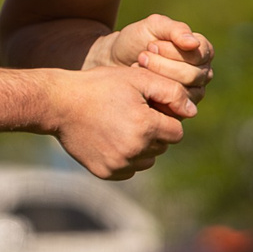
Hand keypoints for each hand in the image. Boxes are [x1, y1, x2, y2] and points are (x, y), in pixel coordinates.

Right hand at [50, 65, 192, 179]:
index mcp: (146, 127)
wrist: (59, 104)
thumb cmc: (100, 86)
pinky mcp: (106, 173)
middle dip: (154, 132)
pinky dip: (126, 157)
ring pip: (148, 160)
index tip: (148, 107)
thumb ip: (171, 92)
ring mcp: (119, 164)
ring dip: (142, 146)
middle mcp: (134, 150)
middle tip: (132, 113)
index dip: (165, 117)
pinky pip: (129, 169)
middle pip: (162, 146)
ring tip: (121, 125)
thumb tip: (193, 112)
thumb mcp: (138, 78)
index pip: (176, 131)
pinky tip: (111, 138)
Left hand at [92, 14, 213, 103]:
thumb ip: (175, 30)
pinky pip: (173, 108)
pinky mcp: (179, 111)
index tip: (150, 45)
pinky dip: (153, 95)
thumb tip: (194, 43)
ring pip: (183, 92)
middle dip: (163, 65)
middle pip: (192, 75)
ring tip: (139, 68)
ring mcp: (192, 94)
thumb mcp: (154, 26)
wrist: (113, 61)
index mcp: (202, 51)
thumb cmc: (136, 41)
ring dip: (157, 79)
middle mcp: (202, 73)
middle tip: (142, 57)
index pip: (199, 54)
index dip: (173, 51)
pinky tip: (140, 85)